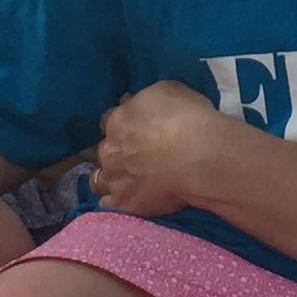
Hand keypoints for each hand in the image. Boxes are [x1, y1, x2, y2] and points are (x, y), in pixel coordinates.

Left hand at [92, 80, 232, 218]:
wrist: (197, 157)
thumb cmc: (187, 119)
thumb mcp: (169, 91)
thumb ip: (148, 100)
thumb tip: (141, 105)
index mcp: (118, 119)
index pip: (109, 121)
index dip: (123, 126)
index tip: (136, 130)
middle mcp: (109, 148)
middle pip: (105, 150)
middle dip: (118, 153)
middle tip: (139, 157)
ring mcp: (113, 177)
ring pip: (98, 179)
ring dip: (111, 179)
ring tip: (130, 183)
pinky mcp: (122, 203)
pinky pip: (108, 204)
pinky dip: (116, 202)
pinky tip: (130, 201)